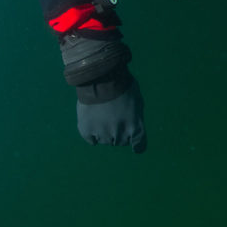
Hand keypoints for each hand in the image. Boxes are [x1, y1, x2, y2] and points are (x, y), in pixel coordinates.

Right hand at [60, 32, 145, 152]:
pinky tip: (93, 122)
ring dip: (105, 132)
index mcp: (135, 127)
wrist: (102, 78)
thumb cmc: (123, 86)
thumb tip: (131, 124)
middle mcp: (120, 134)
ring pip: (105, 141)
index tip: (135, 147)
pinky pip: (91, 139)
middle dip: (119, 133)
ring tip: (103, 116)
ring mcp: (103, 133)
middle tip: (114, 118)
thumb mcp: (137, 101)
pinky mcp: (87, 131)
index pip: (139, 144)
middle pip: (120, 142)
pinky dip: (92, 133)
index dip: (137, 145)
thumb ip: (135, 116)